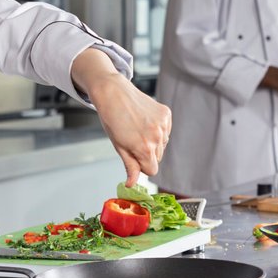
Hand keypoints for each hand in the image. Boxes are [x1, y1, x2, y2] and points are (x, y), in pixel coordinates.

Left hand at [73, 50, 170, 183]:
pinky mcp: (166, 114)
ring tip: (138, 128)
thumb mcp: (119, 146)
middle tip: (132, 139)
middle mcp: (157, 137)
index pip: (152, 170)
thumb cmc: (112, 119)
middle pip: (157, 158)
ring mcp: (163, 125)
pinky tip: (145, 120)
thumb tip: (132, 184)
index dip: (141, 165)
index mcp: (144, 148)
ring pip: (162, 144)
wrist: (113, 93)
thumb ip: (130, 166)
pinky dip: (158, 129)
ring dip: (153, 141)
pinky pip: (165, 131)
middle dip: (147, 153)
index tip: (133, 156)